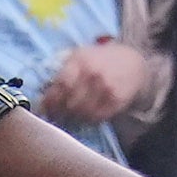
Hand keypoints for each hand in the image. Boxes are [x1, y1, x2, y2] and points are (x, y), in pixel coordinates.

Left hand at [40, 35, 155, 127]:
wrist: (133, 62)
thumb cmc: (100, 60)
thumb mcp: (80, 56)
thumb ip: (62, 72)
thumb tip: (43, 97)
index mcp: (80, 60)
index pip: (61, 85)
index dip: (51, 101)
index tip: (45, 109)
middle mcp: (93, 74)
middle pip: (70, 103)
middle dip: (60, 113)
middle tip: (56, 117)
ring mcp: (106, 88)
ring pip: (82, 113)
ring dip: (73, 118)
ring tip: (70, 117)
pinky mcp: (116, 101)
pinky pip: (96, 118)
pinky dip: (88, 120)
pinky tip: (85, 116)